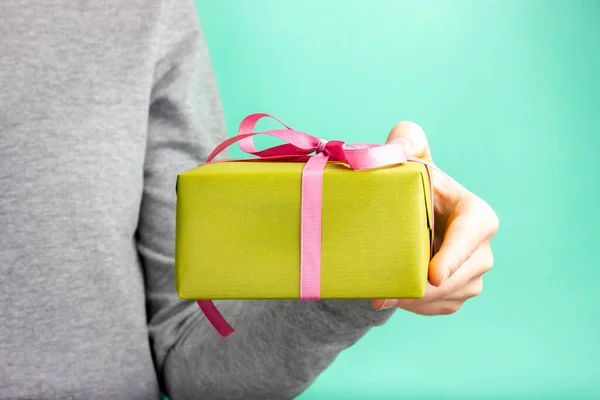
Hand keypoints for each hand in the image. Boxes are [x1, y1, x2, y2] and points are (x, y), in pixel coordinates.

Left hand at [371, 122, 498, 314]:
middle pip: (457, 276)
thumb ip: (407, 138)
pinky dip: (414, 306)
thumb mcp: (410, 158)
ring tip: (381, 296)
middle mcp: (482, 249)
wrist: (411, 219)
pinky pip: (438, 308)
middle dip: (422, 288)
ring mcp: (473, 275)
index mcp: (475, 214)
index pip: (472, 234)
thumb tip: (399, 145)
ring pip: (445, 297)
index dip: (455, 255)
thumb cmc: (414, 184)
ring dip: (414, 300)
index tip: (433, 275)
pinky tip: (393, 297)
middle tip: (384, 295)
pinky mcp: (459, 294)